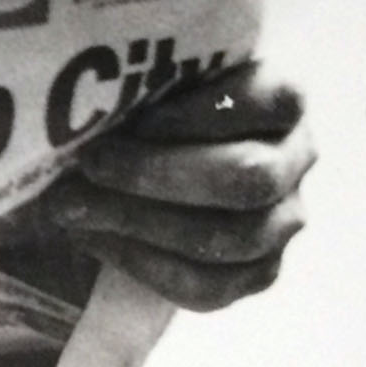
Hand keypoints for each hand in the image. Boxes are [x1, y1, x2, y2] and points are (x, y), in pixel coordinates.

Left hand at [45, 61, 313, 310]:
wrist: (146, 163)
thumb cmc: (147, 104)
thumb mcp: (152, 79)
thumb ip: (140, 80)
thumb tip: (85, 104)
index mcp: (281, 100)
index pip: (267, 102)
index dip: (197, 113)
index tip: (130, 115)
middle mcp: (294, 161)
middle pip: (245, 178)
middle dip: (155, 173)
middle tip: (89, 163)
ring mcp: (281, 222)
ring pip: (225, 239)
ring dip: (136, 221)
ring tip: (71, 206)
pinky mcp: (256, 272)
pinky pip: (206, 287)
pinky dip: (140, 263)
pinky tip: (92, 238)